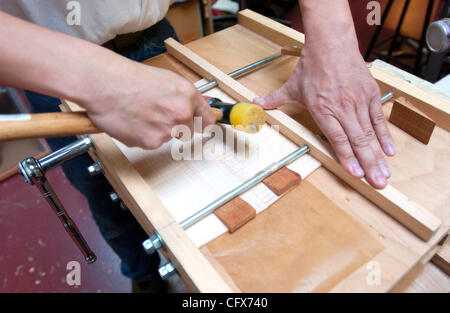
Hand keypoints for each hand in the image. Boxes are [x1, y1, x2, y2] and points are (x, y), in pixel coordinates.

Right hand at [80, 58, 214, 148]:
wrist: (103, 83)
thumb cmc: (128, 77)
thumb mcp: (164, 80)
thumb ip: (181, 97)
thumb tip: (191, 109)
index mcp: (188, 95)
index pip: (208, 119)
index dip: (204, 124)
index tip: (203, 127)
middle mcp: (182, 113)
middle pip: (189, 132)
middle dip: (177, 127)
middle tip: (157, 116)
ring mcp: (167, 130)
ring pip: (168, 137)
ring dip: (157, 131)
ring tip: (139, 114)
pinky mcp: (151, 142)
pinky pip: (151, 143)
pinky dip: (142, 136)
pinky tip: (131, 121)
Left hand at [254, 39, 394, 188]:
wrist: (332, 43)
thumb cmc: (313, 66)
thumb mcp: (292, 86)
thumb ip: (274, 99)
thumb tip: (255, 104)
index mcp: (322, 109)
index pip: (337, 138)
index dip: (347, 157)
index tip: (356, 174)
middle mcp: (343, 108)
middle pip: (357, 140)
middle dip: (368, 164)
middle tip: (377, 183)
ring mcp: (358, 102)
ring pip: (370, 133)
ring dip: (378, 155)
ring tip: (384, 174)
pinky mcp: (370, 95)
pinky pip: (378, 119)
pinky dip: (385, 136)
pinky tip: (389, 152)